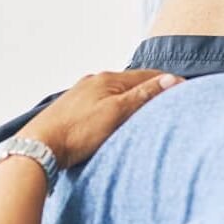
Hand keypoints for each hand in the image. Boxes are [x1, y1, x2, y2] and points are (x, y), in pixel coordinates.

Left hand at [18, 70, 182, 167]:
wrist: (38, 148)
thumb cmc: (78, 132)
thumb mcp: (117, 113)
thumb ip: (144, 95)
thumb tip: (170, 78)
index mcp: (107, 78)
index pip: (146, 75)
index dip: (167, 82)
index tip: (184, 90)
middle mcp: (94, 81)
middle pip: (131, 82)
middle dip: (151, 89)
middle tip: (170, 100)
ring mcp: (82, 95)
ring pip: (116, 93)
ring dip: (133, 98)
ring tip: (148, 110)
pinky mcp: (73, 110)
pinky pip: (103, 103)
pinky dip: (117, 107)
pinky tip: (118, 119)